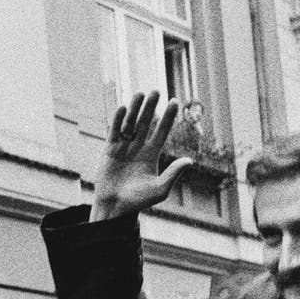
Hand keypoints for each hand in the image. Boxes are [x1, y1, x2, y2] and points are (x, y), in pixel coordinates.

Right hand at [92, 92, 194, 220]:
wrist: (115, 207)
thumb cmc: (139, 201)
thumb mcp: (160, 189)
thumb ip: (174, 174)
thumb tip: (190, 161)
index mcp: (152, 154)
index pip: (162, 131)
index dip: (168, 117)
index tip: (174, 101)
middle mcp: (138, 147)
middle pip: (146, 123)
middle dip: (151, 108)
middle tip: (156, 91)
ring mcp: (124, 147)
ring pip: (131, 123)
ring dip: (135, 109)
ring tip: (140, 93)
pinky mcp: (109, 150)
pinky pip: (114, 131)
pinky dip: (118, 120)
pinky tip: (123, 108)